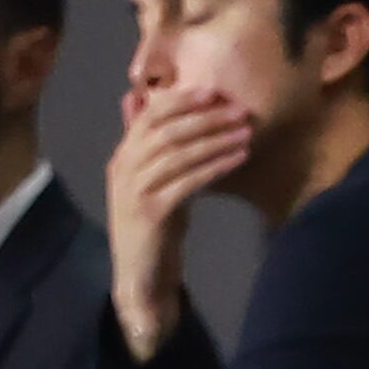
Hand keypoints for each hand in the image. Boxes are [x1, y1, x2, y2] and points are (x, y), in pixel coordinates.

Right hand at [105, 86, 252, 361]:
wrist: (140, 278)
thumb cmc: (153, 229)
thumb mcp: (155, 183)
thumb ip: (155, 148)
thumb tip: (142, 103)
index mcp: (123, 156)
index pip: (149, 115)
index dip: (181, 99)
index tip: (214, 90)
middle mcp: (124, 167)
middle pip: (166, 130)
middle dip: (205, 116)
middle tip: (239, 109)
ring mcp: (134, 190)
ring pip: (177, 153)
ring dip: (215, 139)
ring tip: (245, 132)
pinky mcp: (151, 212)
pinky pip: (186, 182)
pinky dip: (214, 167)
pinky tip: (238, 159)